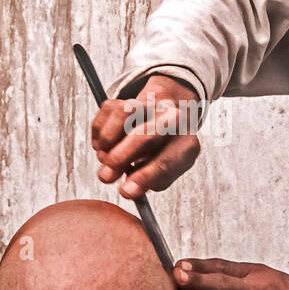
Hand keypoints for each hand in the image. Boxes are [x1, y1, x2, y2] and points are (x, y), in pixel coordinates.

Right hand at [91, 74, 201, 199]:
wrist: (168, 116)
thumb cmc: (165, 151)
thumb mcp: (166, 171)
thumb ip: (149, 182)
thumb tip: (127, 189)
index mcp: (187, 143)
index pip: (167, 161)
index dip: (145, 177)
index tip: (126, 191)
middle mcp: (173, 118)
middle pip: (146, 134)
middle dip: (122, 156)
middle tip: (105, 176)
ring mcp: (151, 104)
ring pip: (125, 115)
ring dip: (108, 143)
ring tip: (106, 160)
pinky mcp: (129, 98)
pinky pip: (108, 112)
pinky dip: (101, 134)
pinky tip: (106, 147)